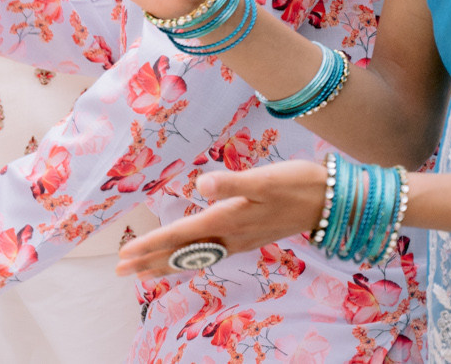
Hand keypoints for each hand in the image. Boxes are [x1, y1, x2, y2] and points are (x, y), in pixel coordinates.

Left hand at [114, 160, 328, 277]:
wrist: (330, 201)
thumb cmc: (297, 184)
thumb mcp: (265, 179)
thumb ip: (232, 183)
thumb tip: (202, 184)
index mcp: (227, 220)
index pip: (180, 237)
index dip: (151, 245)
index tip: (125, 255)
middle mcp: (230, 236)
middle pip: (182, 253)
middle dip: (150, 261)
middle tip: (120, 270)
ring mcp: (239, 239)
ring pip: (194, 257)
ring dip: (167, 263)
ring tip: (143, 271)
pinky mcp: (248, 236)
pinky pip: (209, 253)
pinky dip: (189, 258)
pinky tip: (186, 258)